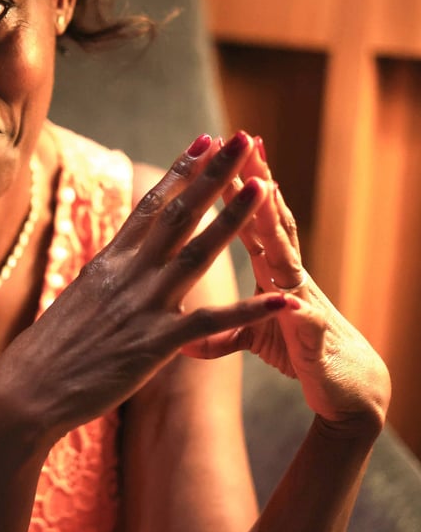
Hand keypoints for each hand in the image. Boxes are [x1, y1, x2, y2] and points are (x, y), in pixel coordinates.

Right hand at [0, 132, 290, 444]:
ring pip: (197, 252)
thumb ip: (104, 280)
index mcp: (109, 262)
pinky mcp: (154, 344)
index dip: (180, 171)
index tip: (203, 141)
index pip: (150, 206)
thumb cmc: (46, 351)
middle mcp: (128, 273)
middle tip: (242, 139)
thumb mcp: (76, 300)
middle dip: (213, 174)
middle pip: (178, 213)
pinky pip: (211, 323)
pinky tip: (283, 300)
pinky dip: (250, 311)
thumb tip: (112, 264)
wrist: (24, 390)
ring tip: (263, 186)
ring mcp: (143, 305)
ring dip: (232, 218)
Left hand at [189, 137, 390, 437]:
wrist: (347, 390)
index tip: (214, 152)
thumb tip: (184, 331)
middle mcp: (287, 276)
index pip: (246, 220)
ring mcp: (303, 300)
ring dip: (278, 224)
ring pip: (289, 255)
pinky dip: (297, 311)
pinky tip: (291, 302)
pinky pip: (305, 322)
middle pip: (270, 221)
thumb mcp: (252, 335)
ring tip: (268, 189)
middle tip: (244, 141)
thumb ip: (221, 327)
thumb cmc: (298, 352)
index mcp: (269, 271)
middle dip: (256, 181)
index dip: (231, 188)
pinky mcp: (314, 337)